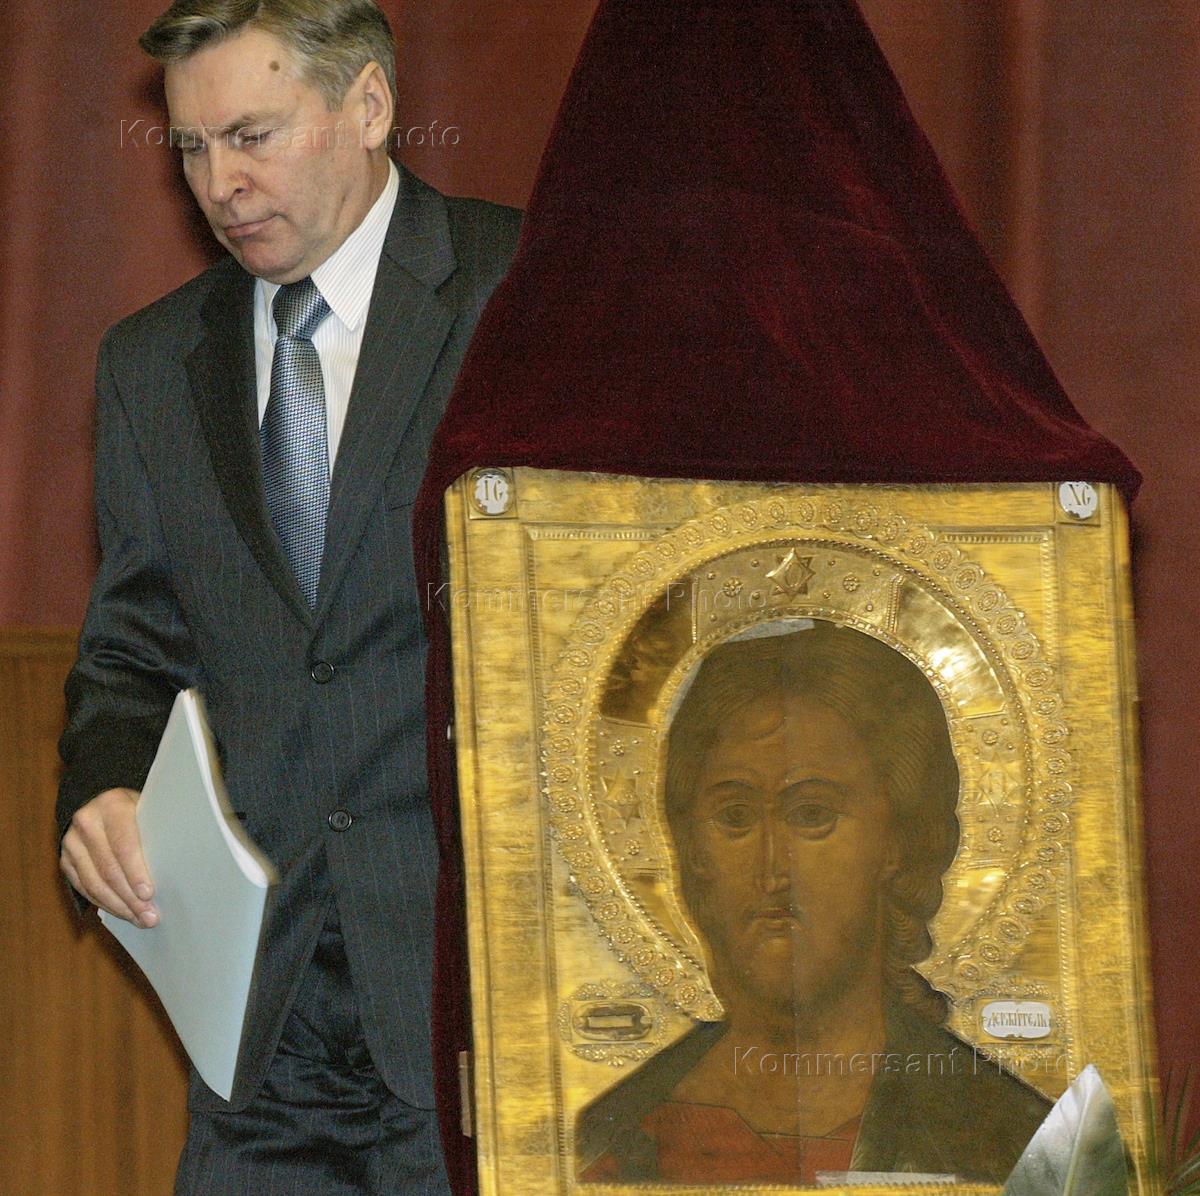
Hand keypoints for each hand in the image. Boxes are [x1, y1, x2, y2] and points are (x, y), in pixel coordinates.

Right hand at [60, 788, 158, 926]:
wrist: (100, 799)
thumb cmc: (136, 808)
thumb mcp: (147, 809)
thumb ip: (156, 832)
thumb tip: (177, 867)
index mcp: (112, 805)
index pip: (124, 844)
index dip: (136, 872)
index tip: (149, 894)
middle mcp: (87, 822)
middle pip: (109, 869)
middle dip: (131, 897)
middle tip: (150, 916)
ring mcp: (71, 842)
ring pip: (94, 883)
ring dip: (118, 906)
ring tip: (139, 919)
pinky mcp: (65, 860)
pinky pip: (84, 887)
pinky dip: (103, 903)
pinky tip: (121, 912)